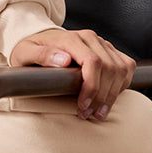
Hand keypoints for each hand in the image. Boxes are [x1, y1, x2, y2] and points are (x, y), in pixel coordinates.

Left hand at [9, 27, 134, 120]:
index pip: (93, 62)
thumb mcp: (25, 52)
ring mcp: (102, 43)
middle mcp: (90, 38)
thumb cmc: (30, 50)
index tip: (82, 105)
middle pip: (109, 68)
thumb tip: (63, 60)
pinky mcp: (110, 51)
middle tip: (88, 114)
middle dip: (101, 96)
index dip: (92, 86)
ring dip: (112, 94)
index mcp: (71, 38)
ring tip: (98, 112)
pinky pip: (126, 67)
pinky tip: (108, 98)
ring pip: (120, 69)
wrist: (39, 41)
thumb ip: (41, 55)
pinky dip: (121, 85)